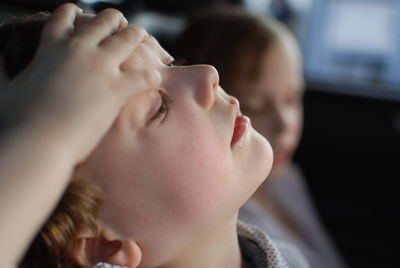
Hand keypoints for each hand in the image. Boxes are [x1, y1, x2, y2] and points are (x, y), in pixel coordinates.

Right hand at [3, 3, 171, 162]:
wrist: (38, 142)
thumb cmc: (17, 120)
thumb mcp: (5, 89)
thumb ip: (1, 72)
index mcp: (51, 47)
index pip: (66, 16)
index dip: (76, 14)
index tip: (82, 17)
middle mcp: (78, 50)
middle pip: (105, 21)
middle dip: (115, 21)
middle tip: (123, 26)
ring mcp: (100, 68)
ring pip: (129, 38)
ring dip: (138, 36)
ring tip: (144, 37)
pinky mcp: (117, 89)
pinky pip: (145, 75)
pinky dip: (152, 76)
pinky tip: (154, 79)